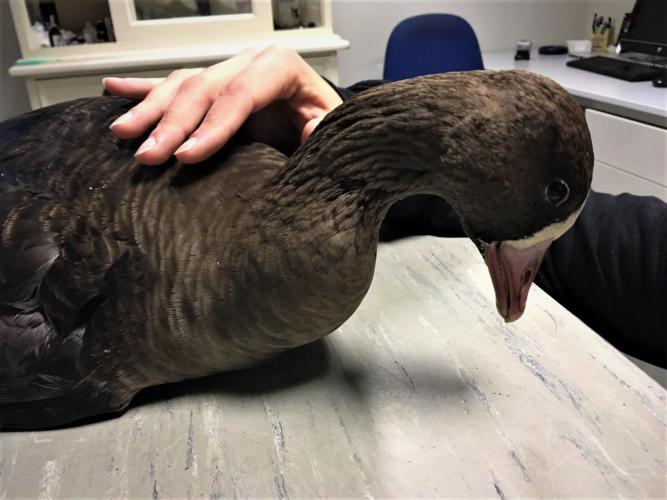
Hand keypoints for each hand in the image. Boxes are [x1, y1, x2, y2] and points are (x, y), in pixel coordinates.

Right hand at [104, 46, 342, 164]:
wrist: (319, 117)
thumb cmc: (324, 122)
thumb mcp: (334, 126)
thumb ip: (323, 130)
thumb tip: (308, 131)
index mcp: (279, 66)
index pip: (238, 96)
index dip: (211, 127)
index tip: (186, 157)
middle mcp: (247, 61)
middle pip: (202, 89)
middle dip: (172, 124)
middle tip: (148, 156)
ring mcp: (226, 70)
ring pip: (181, 84)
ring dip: (149, 109)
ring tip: (122, 133)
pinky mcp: (213, 85)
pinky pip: (173, 83)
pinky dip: (142, 88)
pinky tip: (113, 89)